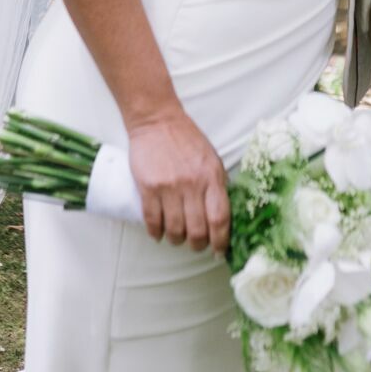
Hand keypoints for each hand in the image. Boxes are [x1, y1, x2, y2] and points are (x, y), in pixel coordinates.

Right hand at [128, 109, 230, 253]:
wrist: (157, 120)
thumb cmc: (187, 139)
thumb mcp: (211, 159)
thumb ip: (216, 185)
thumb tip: (221, 217)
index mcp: (212, 177)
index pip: (220, 219)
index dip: (220, 241)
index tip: (218, 251)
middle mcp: (192, 184)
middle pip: (197, 231)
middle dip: (197, 245)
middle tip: (195, 244)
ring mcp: (169, 187)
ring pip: (175, 230)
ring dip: (176, 240)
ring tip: (177, 237)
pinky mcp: (148, 187)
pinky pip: (153, 221)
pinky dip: (156, 233)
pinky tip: (159, 232)